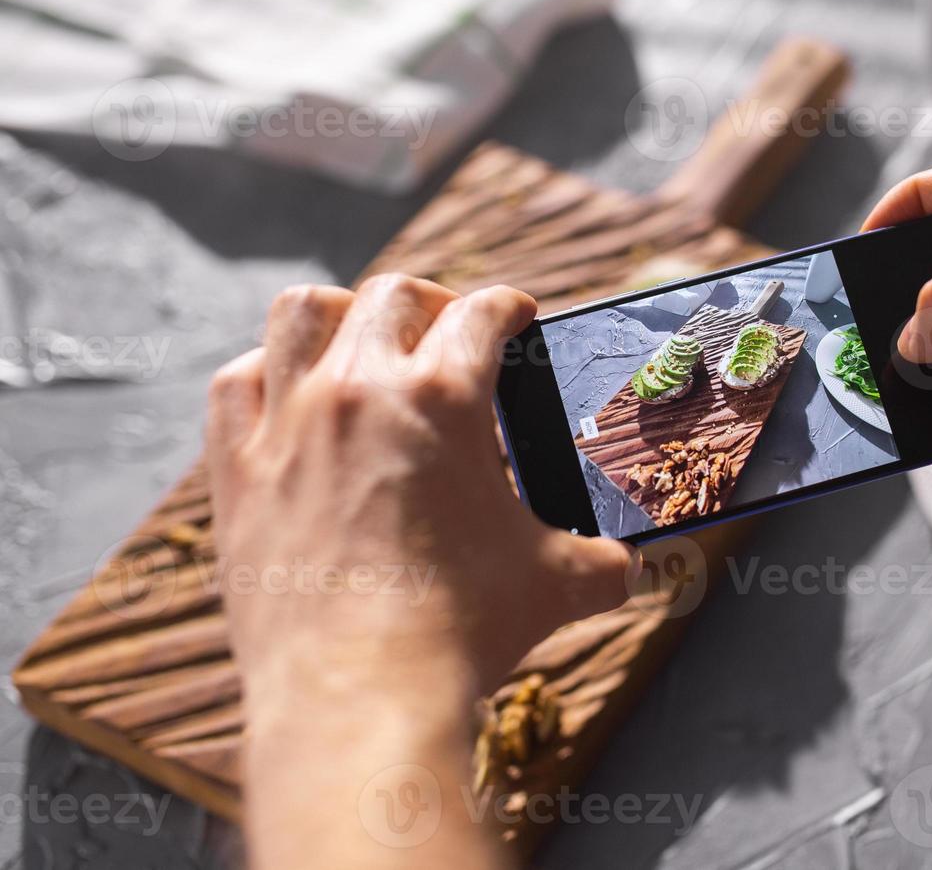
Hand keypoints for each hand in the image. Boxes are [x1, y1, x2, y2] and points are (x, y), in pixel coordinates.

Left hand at [206, 274, 636, 692]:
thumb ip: (605, 562)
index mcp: (444, 399)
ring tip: (365, 342)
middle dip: (435, 303)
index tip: (517, 319)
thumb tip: (636, 569)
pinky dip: (266, 374)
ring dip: (342, 315)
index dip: (511, 308)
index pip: (485, 313)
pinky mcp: (237, 471)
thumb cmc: (462, 632)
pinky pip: (237, 383)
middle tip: (452, 333)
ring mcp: (288, 424)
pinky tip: (289, 396)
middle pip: (395, 295)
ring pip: (302, 313)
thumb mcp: (558, 585)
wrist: (358, 695)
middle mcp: (360, 390)